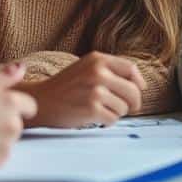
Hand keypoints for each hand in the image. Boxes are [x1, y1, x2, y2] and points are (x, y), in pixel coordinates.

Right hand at [0, 63, 36, 171]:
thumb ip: (0, 74)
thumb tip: (22, 67)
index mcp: (10, 102)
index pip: (29, 105)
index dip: (15, 105)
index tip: (0, 107)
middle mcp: (14, 123)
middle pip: (17, 122)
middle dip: (4, 120)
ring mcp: (7, 144)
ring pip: (9, 138)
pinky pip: (0, 153)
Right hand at [19, 52, 146, 127]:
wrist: (41, 100)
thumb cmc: (65, 87)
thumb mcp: (87, 68)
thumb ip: (110, 71)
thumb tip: (140, 84)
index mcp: (98, 59)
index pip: (131, 69)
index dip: (138, 83)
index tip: (138, 90)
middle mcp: (98, 72)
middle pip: (133, 91)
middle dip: (132, 103)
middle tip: (124, 108)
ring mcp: (95, 90)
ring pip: (124, 107)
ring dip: (116, 113)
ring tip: (100, 110)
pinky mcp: (91, 108)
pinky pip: (113, 119)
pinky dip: (107, 122)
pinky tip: (96, 118)